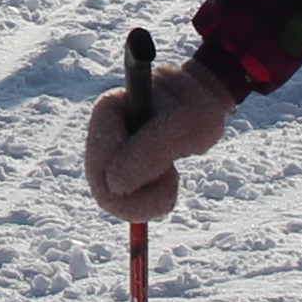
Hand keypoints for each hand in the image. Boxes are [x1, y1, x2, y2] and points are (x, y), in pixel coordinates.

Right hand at [82, 55, 237, 223]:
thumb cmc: (193, 107)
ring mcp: (109, 152)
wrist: (201, 99)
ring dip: (149, 200)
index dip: (132, 186)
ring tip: (172, 175)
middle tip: (173, 180)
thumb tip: (114, 186)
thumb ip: (148, 153)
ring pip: (114, 200)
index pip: (101, 168)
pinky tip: (169, 180)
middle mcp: (102, 133)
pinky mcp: (121, 167)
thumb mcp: (181, 127)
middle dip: (141, 199)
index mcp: (107, 113)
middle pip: (102, 189)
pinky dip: (151, 201)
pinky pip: (126, 202)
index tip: (170, 172)